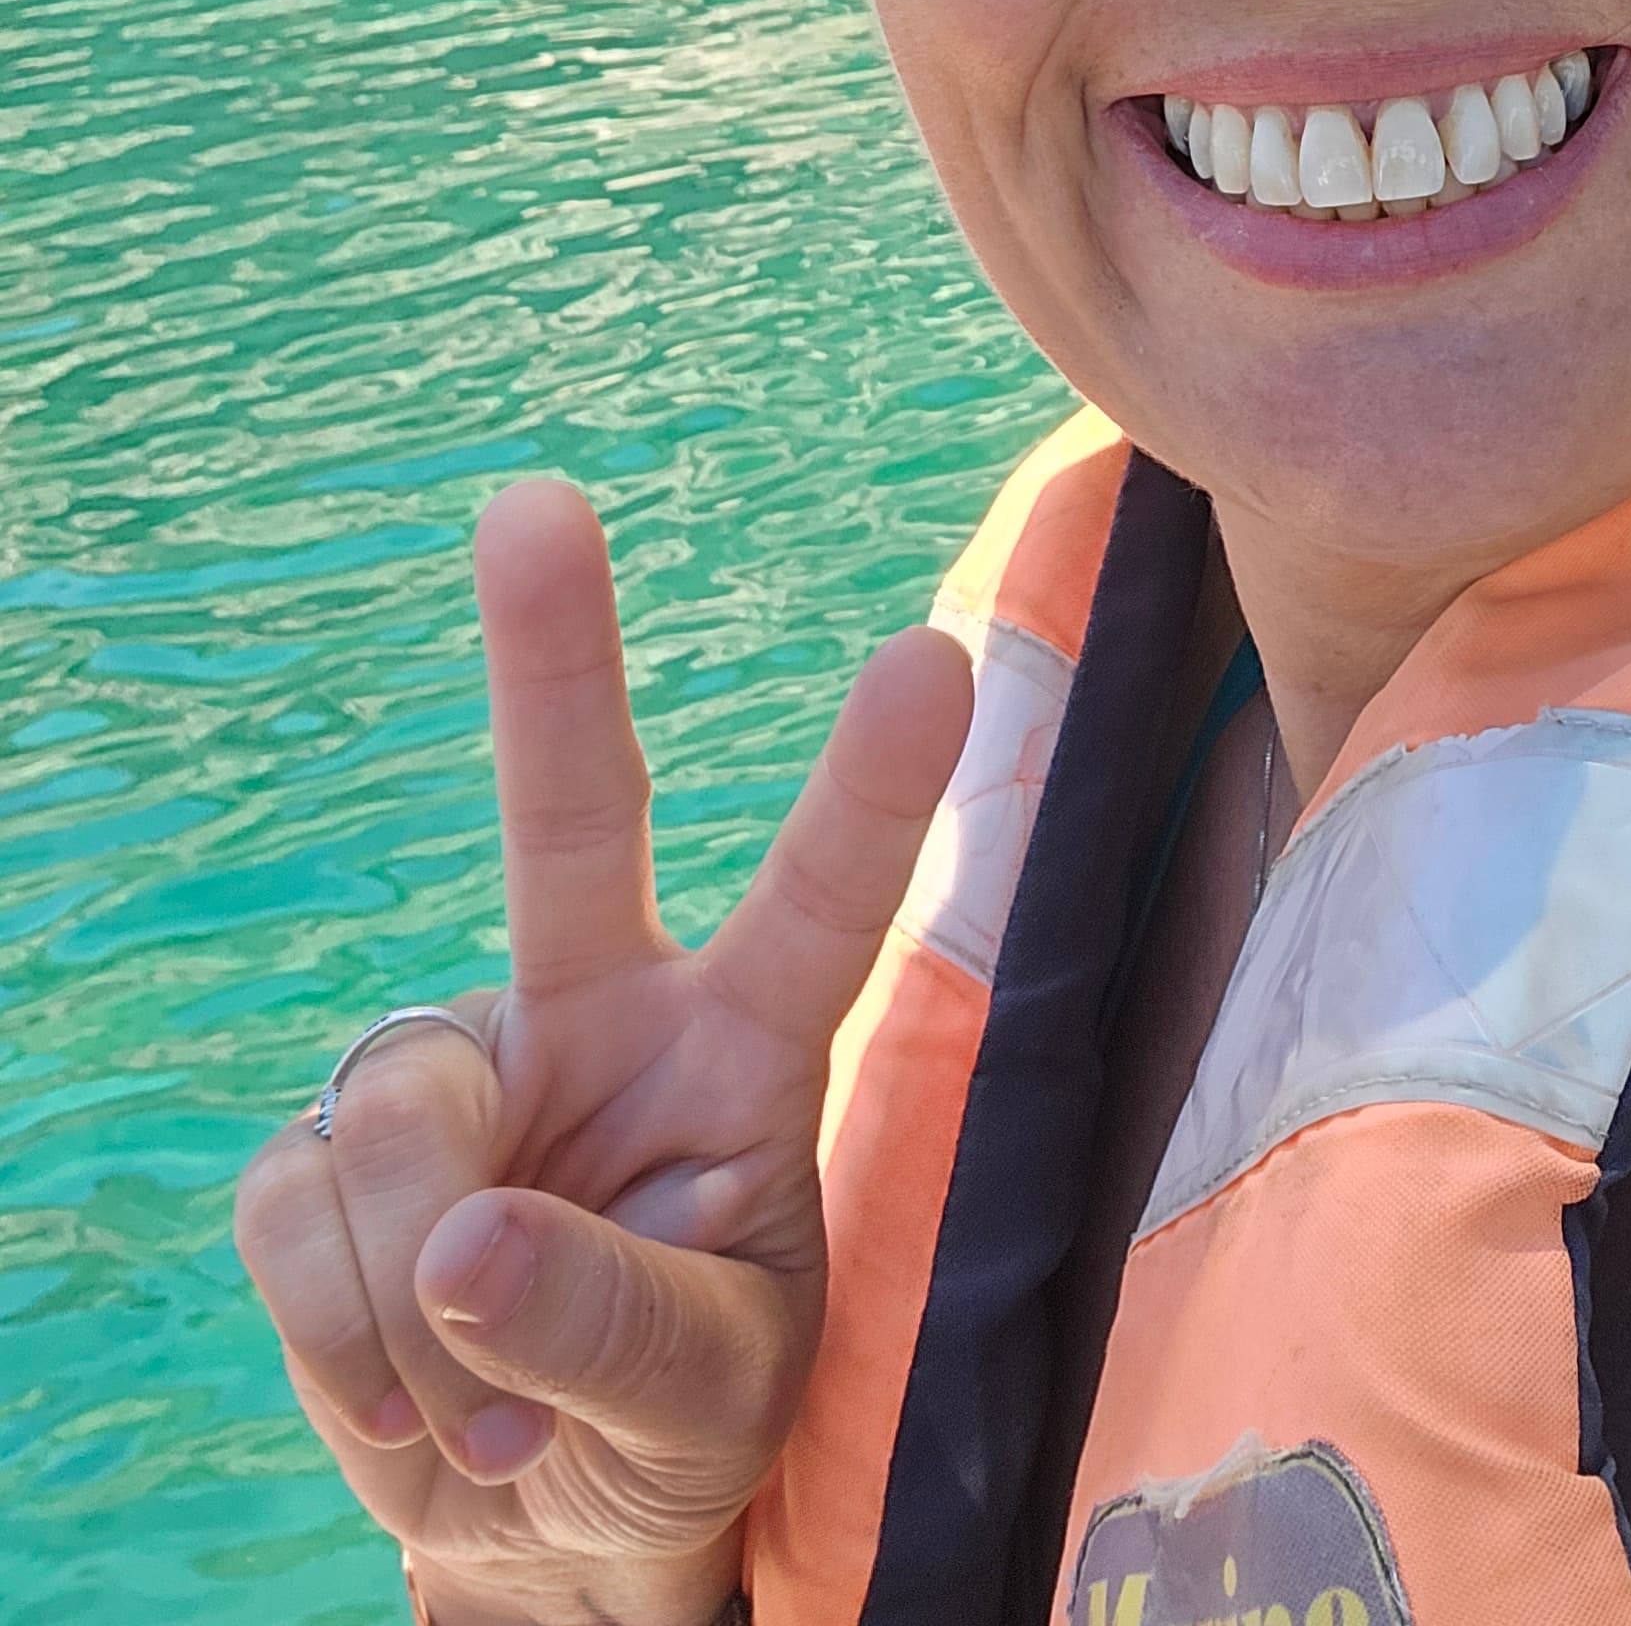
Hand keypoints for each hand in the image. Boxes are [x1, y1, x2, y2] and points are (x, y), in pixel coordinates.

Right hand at [233, 478, 971, 1625]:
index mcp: (743, 1052)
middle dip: (551, 658)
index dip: (869, 788)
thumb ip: (614, 1329)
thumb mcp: (706, 1405)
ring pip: (406, 1116)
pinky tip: (407, 1400)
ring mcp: (460, 1067)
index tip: (933, 655)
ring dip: (425, 1311)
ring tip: (484, 1411)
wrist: (537, 1525)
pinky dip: (346, 1345)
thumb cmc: (677, 1429)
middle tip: (534, 504)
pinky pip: (301, 1213)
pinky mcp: (328, 1147)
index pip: (820, 903)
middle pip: (573, 815)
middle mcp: (602, 1013)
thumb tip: (466, 1239)